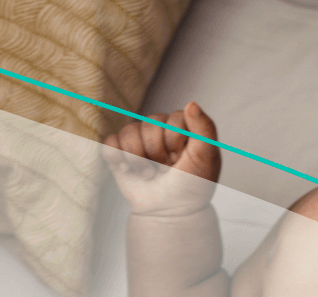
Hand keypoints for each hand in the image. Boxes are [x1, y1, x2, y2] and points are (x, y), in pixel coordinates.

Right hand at [102, 102, 220, 217]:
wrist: (170, 213)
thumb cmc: (192, 186)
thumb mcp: (207, 157)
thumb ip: (205, 128)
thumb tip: (190, 103)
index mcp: (180, 126)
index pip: (173, 119)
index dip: (176, 143)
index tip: (183, 159)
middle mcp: (158, 129)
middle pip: (149, 125)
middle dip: (158, 153)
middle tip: (167, 169)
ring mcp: (138, 140)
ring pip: (129, 132)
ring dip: (139, 159)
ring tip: (150, 173)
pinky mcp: (119, 153)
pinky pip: (110, 143)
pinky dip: (116, 157)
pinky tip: (127, 170)